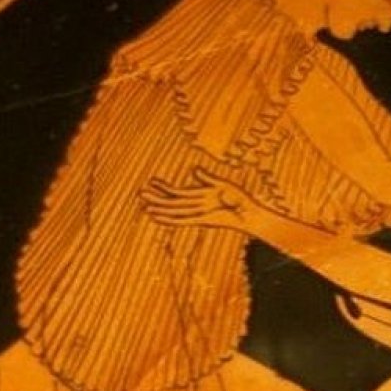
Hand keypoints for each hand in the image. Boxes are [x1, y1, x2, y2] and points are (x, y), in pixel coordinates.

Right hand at [140, 167, 255, 230]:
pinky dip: (170, 219)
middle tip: (140, 193)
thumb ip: (207, 178)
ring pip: (174, 211)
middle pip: (172, 201)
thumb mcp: (223, 185)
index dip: (164, 188)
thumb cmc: (240, 199)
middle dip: (156, 198)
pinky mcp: (203, 221)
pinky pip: (183, 220)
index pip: (178, 192)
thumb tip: (193, 169)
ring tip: (144, 205)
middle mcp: (197, 205)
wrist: (250, 213)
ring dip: (160, 208)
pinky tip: (159, 218)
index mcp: (200, 195)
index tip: (152, 181)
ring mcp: (199, 213)